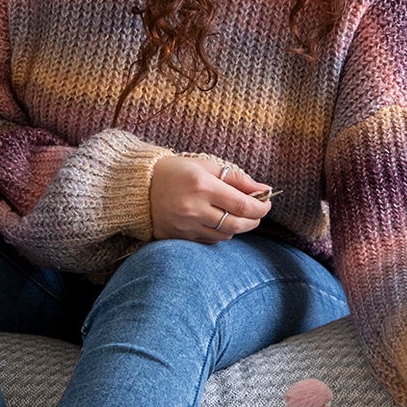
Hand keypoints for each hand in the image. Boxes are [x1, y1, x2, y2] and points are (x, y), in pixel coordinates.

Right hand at [149, 154, 273, 242]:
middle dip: (253, 220)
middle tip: (257, 213)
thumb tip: (264, 189)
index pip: (242, 204)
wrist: (139, 186)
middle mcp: (193, 208)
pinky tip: (215, 221)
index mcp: (202, 186)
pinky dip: (218, 233)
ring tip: (234, 214)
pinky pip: (208, 240)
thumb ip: (237, 179)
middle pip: (236, 224)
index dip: (261, 207)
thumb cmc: (176, 171)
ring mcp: (185, 225)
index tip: (267, 203)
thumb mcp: (206, 166)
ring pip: (224, 235)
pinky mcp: (178, 237)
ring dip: (236, 227)